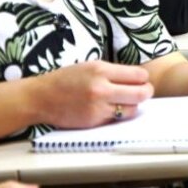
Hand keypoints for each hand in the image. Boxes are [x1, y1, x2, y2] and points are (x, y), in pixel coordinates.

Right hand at [29, 61, 152, 128]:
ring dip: (133, 105)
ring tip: (125, 100)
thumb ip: (114, 71)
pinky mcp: (94, 122)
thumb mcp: (91, 65)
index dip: (143, 78)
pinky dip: (118, 114)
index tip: (141, 79)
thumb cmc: (66, 79)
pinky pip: (116, 119)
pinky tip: (110, 108)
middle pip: (141, 94)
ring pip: (132, 109)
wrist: (41, 98)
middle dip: (146, 92)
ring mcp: (98, 108)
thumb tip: (138, 76)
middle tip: (144, 91)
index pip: (139, 75)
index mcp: (101, 70)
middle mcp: (101, 89)